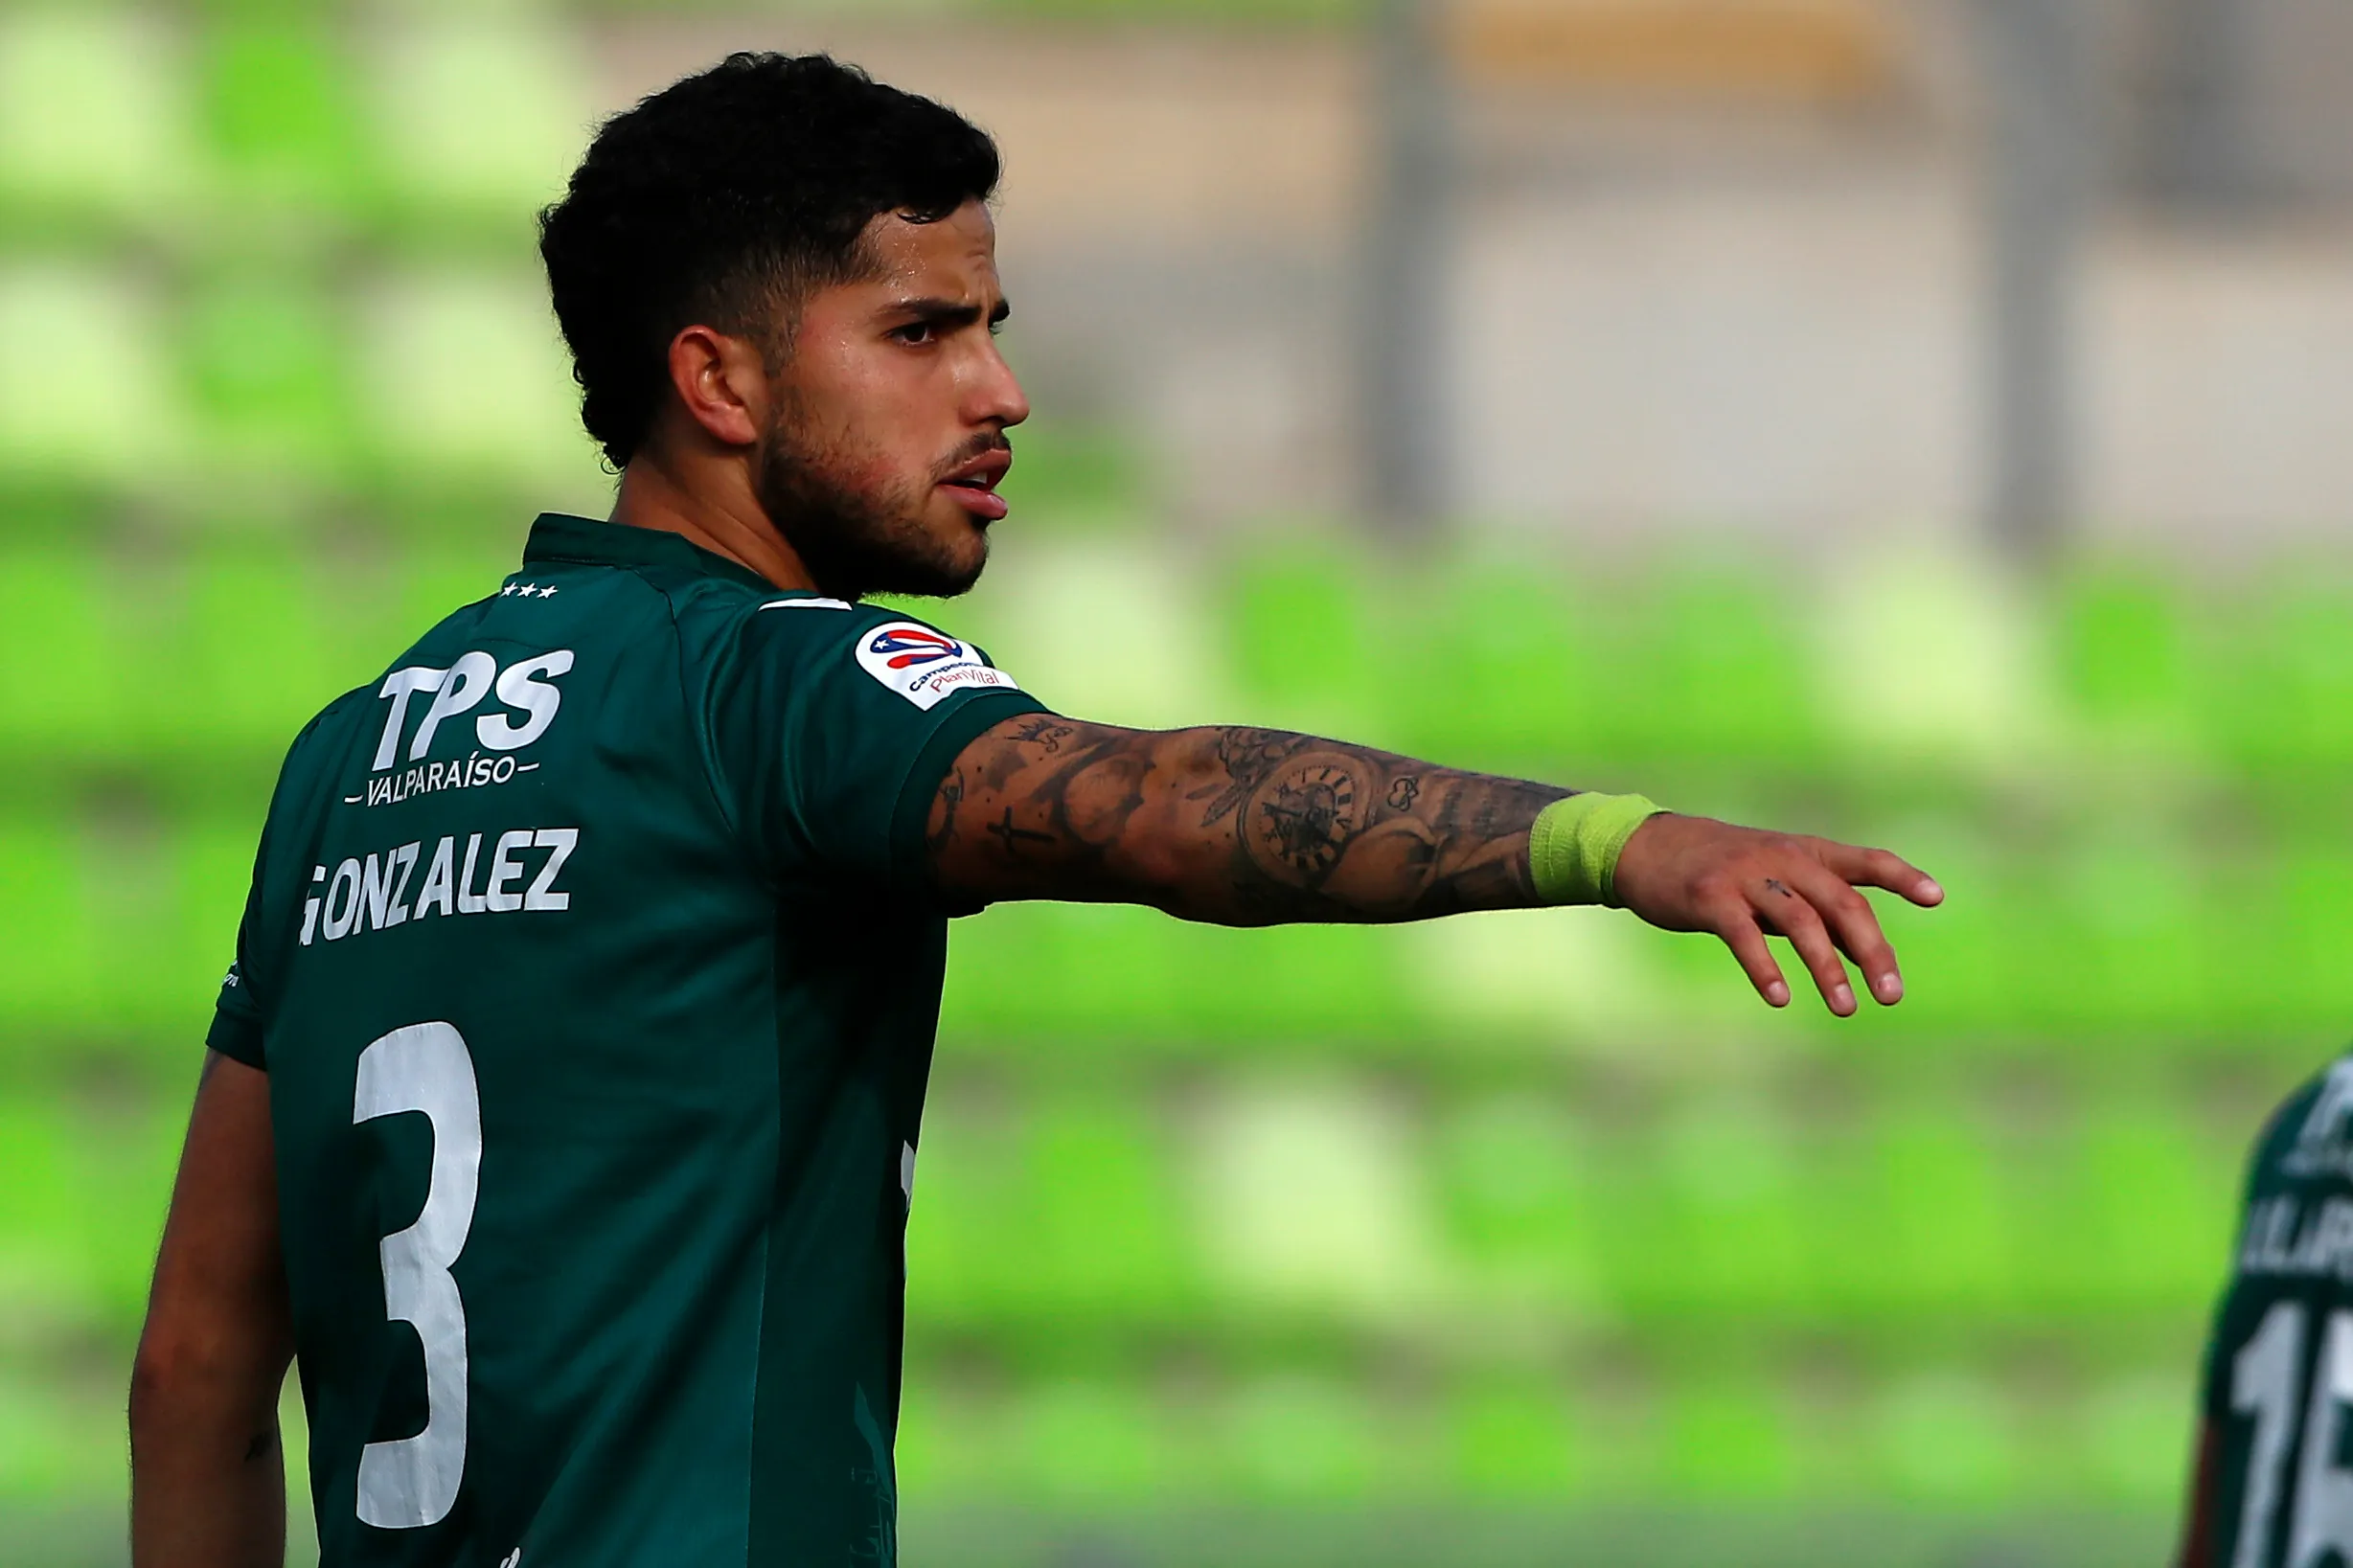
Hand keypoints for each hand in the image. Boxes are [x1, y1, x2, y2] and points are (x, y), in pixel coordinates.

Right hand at [1610, 814, 1942, 1015]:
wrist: (1646, 849)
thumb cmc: (1722, 871)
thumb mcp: (1776, 880)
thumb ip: (1818, 908)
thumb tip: (1866, 954)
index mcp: (1805, 852)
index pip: (1865, 860)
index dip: (1902, 876)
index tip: (1936, 898)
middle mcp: (1783, 858)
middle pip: (1841, 903)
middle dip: (1871, 951)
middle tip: (1890, 996)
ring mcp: (1746, 875)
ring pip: (1800, 921)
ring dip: (1826, 968)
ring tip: (1845, 1008)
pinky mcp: (1710, 896)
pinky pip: (1744, 935)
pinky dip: (1765, 968)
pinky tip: (1780, 998)